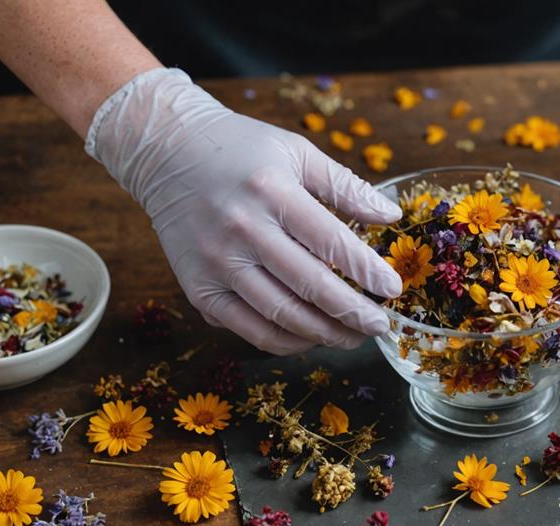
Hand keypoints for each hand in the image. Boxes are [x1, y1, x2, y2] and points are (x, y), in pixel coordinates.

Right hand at [86, 69, 402, 353]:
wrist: (165, 152)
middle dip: (353, 313)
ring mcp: (217, 264)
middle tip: (381, 326)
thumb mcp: (297, 151)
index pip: (331, 241)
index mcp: (272, 191)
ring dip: (325, 334)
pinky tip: (312, 338)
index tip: (394, 289)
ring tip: (354, 336)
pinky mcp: (198, 289)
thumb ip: (345, 185)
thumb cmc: (241, 150)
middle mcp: (243, 230)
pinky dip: (285, 341)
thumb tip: (391, 215)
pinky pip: (248, 329)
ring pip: (280, 316)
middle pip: (309, 286)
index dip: (367, 271)